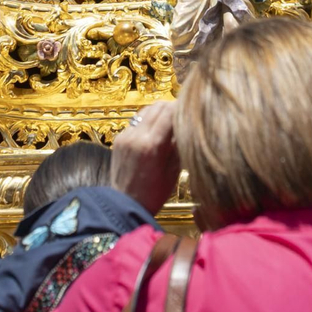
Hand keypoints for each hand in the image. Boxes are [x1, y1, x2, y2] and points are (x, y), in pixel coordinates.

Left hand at [109, 100, 180, 215]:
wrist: (124, 205)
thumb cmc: (154, 193)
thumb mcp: (174, 171)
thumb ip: (180, 144)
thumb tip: (187, 124)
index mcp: (153, 145)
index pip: (170, 111)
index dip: (182, 107)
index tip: (191, 110)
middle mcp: (137, 136)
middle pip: (158, 106)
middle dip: (171, 107)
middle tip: (182, 115)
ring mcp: (126, 136)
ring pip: (146, 110)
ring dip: (159, 112)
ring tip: (169, 123)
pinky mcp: (119, 139)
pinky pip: (136, 121)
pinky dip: (148, 122)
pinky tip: (154, 133)